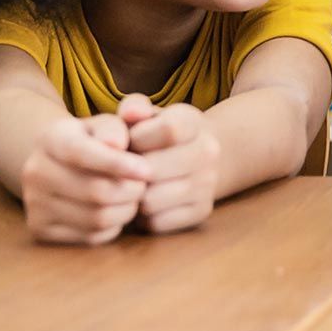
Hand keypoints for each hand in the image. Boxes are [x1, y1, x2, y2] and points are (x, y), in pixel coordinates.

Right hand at [19, 114, 151, 245]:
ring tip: (133, 196)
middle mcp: (35, 172)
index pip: (83, 153)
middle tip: (145, 184)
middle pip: (95, 191)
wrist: (61, 165)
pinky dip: (112, 226)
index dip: (118, 164)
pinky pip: (90, 237)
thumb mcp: (106, 125)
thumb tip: (116, 144)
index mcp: (50, 138)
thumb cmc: (96, 141)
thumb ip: (115, 127)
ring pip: (96, 218)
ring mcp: (34, 204)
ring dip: (126, 210)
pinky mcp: (40, 230)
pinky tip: (115, 210)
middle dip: (131, 190)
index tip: (148, 171)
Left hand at [124, 101, 219, 234]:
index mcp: (193, 122)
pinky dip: (144, 218)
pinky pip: (158, 223)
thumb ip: (134, 107)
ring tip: (132, 186)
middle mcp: (208, 152)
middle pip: (154, 170)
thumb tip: (129, 114)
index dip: (138, 138)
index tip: (130, 142)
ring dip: (134, 197)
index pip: (168, 130)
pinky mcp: (202, 211)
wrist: (198, 157)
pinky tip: (146, 202)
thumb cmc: (158, 134)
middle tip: (123, 171)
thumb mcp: (148, 114)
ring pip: (151, 201)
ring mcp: (208, 184)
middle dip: (129, 172)